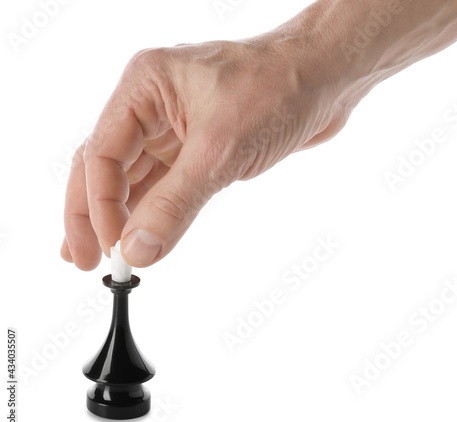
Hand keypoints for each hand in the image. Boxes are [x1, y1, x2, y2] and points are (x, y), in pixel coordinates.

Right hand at [61, 39, 350, 269]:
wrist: (326, 78)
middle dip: (91, 214)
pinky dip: (153, 211)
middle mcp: (152, 106)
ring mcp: (175, 128)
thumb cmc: (278, 89)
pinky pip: (165, 183)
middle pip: (105, 166)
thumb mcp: (221, 149)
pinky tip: (141, 235)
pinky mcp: (199, 147)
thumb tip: (138, 249)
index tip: (110, 249)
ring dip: (120, 217)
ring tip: (105, 256)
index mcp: (144, 87)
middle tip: (81, 258)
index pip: (100, 153)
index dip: (99, 207)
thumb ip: (175, 203)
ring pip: (134, 178)